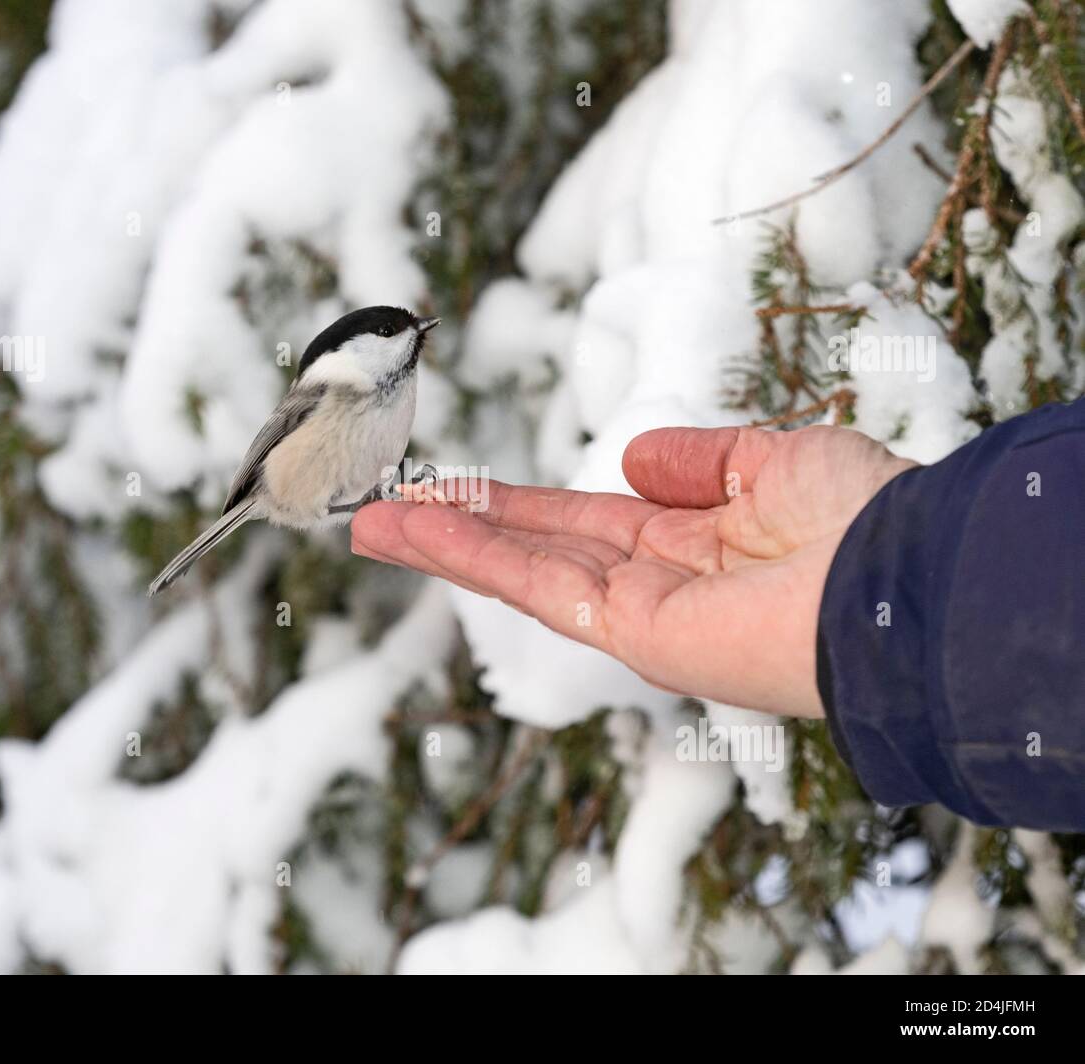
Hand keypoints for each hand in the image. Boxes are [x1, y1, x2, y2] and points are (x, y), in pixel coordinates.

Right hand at [351, 426, 915, 717]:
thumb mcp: (775, 461)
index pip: (581, 524)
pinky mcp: (633, 634)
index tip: (457, 488)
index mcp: (690, 546)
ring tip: (371, 525)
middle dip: (457, 531)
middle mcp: (655, 585)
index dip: (516, 506)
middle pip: (533, 551)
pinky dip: (473, 558)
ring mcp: (638, 616)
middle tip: (382, 512)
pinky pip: (537, 584)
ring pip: (519, 571)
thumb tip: (632, 458)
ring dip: (442, 545)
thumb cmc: (862, 521)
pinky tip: (419, 533)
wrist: (904, 582)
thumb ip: (700, 460)